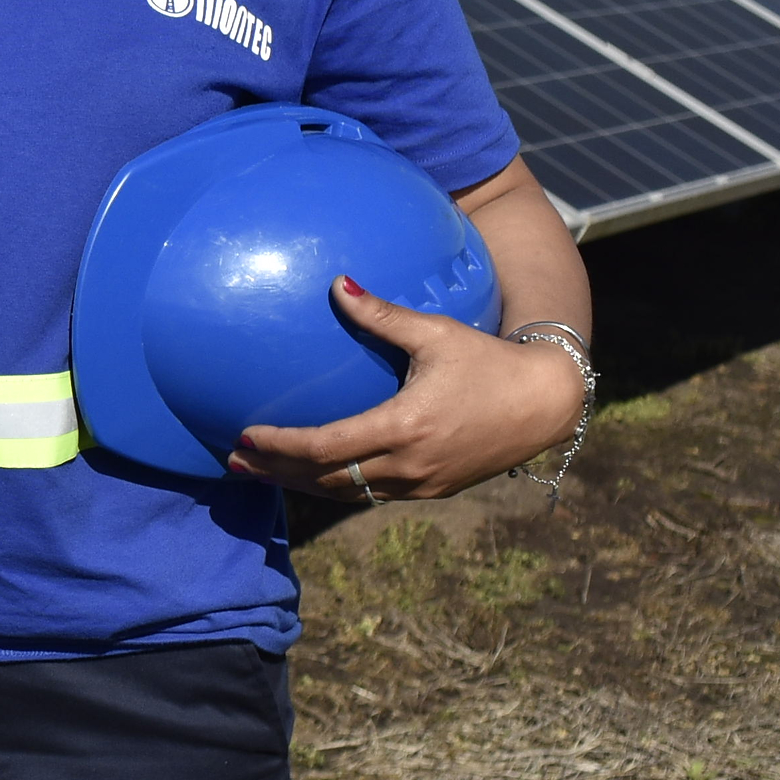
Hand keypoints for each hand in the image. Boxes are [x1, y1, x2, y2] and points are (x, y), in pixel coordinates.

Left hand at [232, 276, 587, 501]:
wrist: (545, 402)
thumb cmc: (488, 360)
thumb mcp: (434, 333)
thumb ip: (380, 314)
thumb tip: (336, 284)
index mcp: (403, 427)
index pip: (324, 447)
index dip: (280, 446)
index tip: (245, 436)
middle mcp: (408, 464)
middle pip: (326, 479)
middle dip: (276, 472)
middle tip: (234, 461)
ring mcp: (422, 483)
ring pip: (348, 494)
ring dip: (301, 485)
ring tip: (262, 473)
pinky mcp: (433, 490)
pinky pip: (373, 495)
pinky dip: (338, 488)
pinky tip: (313, 476)